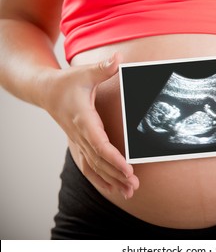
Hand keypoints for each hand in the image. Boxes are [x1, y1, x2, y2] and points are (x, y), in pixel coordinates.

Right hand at [41, 53, 138, 198]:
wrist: (45, 92)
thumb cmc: (66, 83)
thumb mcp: (84, 73)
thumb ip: (102, 69)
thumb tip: (118, 59)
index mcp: (83, 120)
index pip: (100, 144)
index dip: (114, 158)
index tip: (128, 168)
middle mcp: (81, 135)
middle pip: (100, 161)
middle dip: (117, 174)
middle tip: (135, 185)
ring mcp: (78, 142)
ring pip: (95, 167)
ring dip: (111, 180)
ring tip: (129, 192)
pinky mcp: (79, 144)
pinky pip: (89, 166)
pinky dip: (100, 179)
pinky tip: (113, 188)